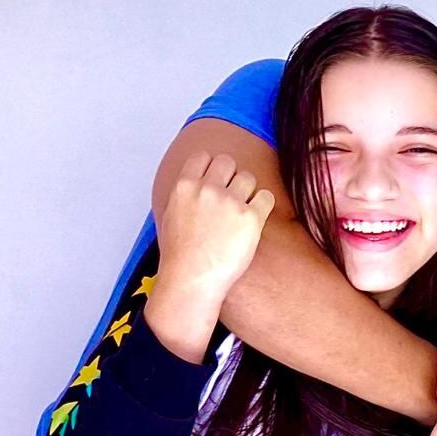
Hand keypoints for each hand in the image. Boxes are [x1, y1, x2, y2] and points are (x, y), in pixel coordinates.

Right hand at [155, 152, 274, 303]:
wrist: (192, 279)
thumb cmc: (179, 255)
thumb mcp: (170, 215)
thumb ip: (184, 195)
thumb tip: (194, 184)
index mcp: (185, 186)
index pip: (204, 156)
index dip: (212, 167)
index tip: (216, 180)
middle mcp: (208, 189)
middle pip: (228, 162)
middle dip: (231, 176)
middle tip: (231, 196)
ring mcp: (230, 202)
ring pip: (248, 177)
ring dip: (247, 190)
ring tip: (242, 211)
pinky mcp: (251, 218)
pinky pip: (266, 196)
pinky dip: (263, 205)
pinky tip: (256, 218)